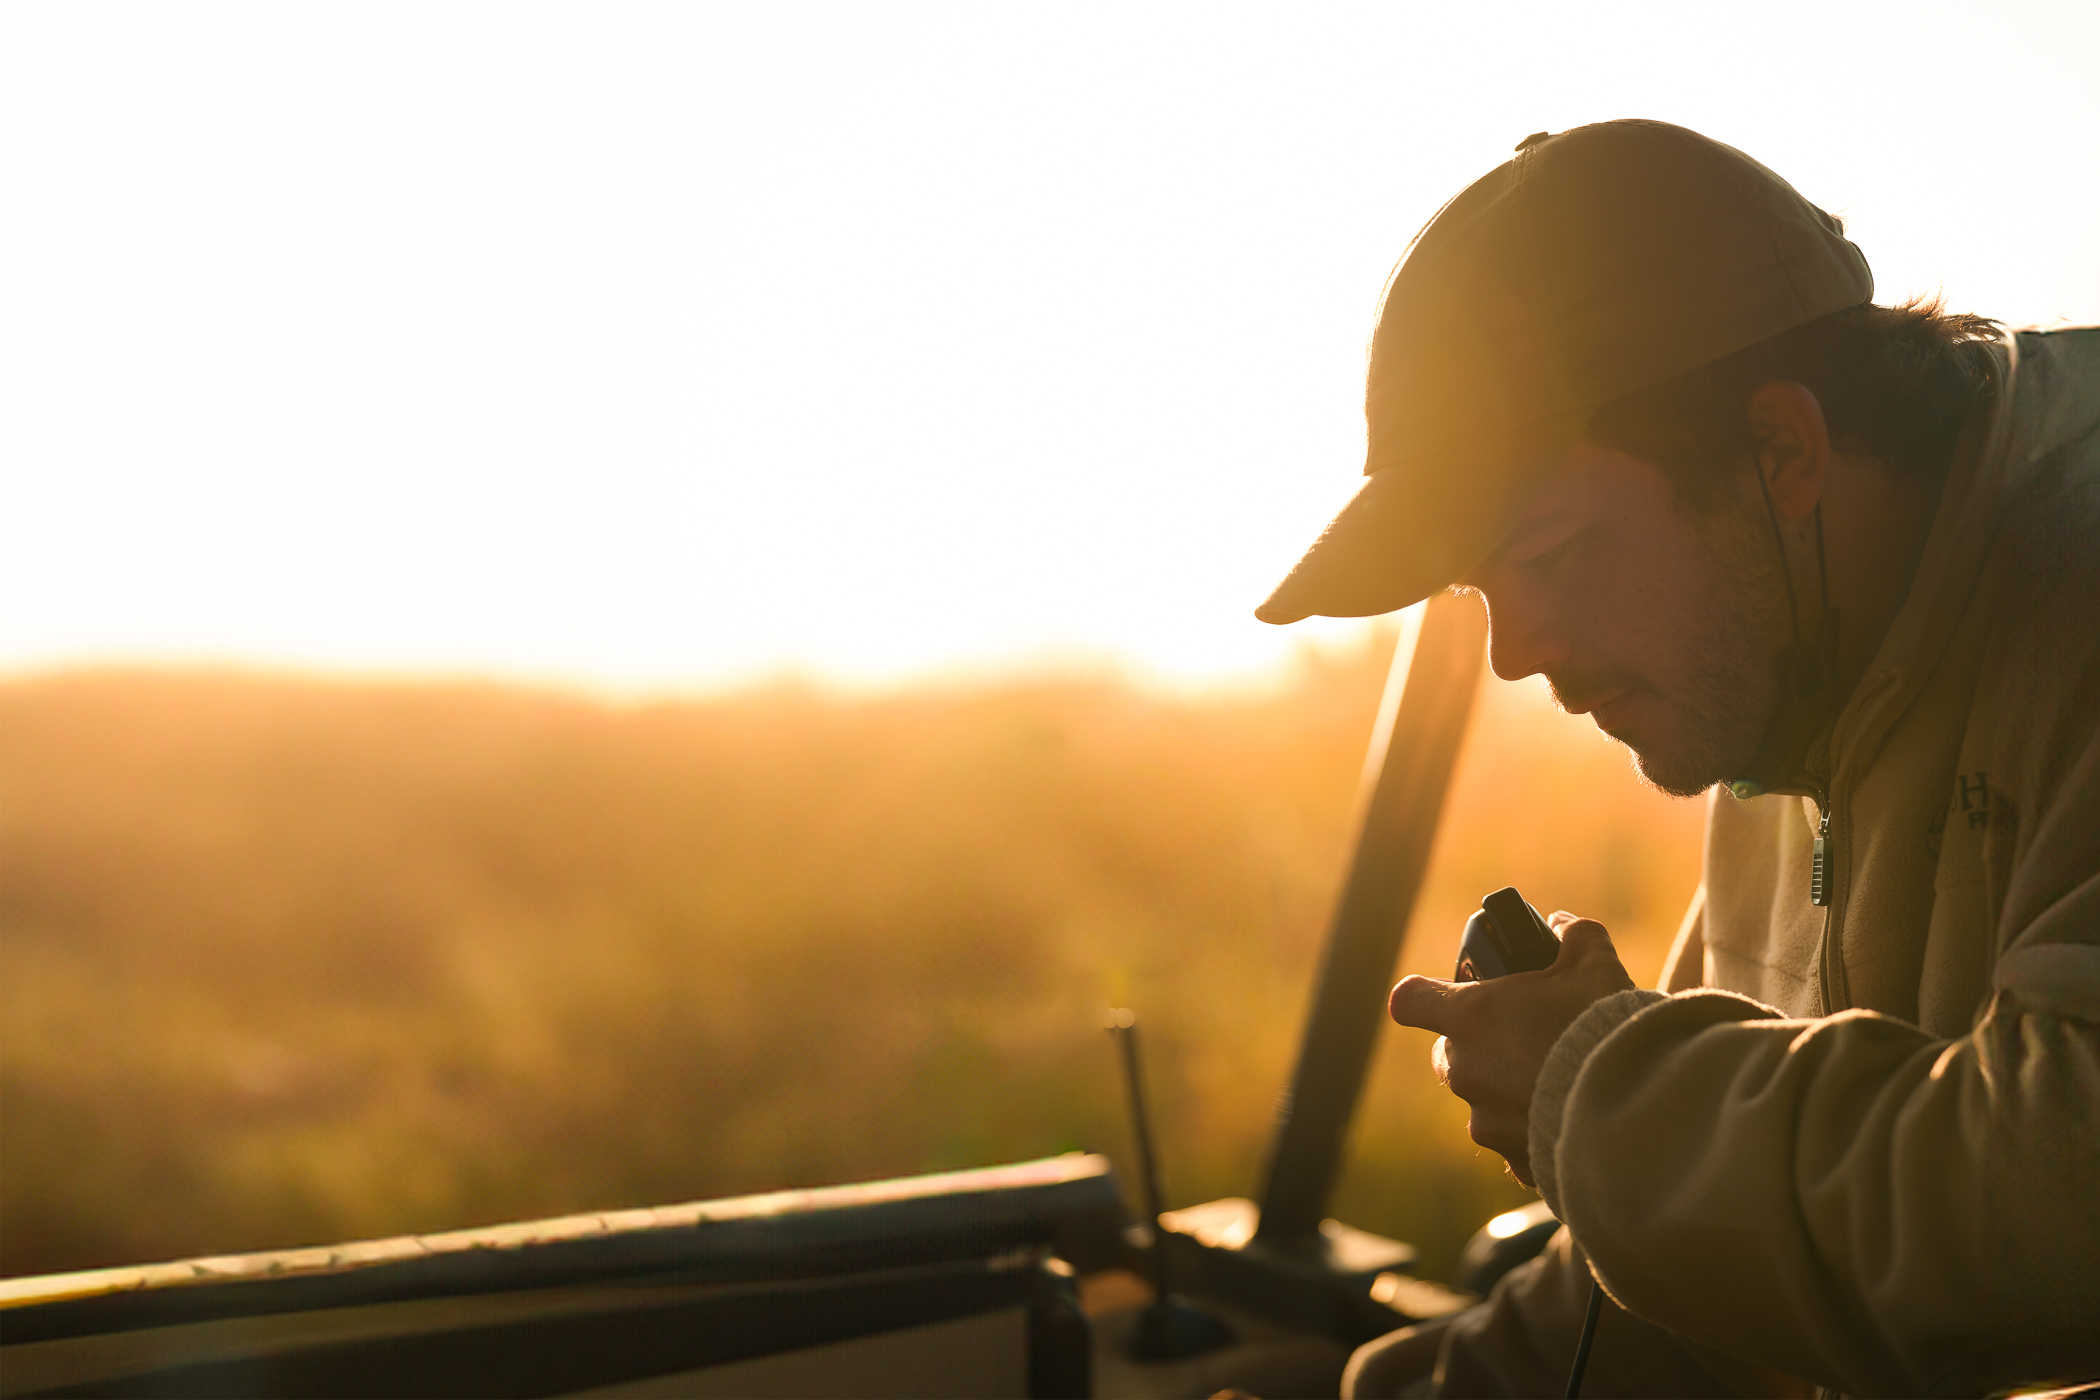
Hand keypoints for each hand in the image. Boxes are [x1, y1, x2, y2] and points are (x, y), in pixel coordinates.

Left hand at [1387, 913, 1634, 1186]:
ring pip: (1482, 1103)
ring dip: (1509, 1094)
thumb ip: (1574, 936)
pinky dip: (1537, 1135)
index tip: (1448, 996)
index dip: (1424, 997)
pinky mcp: (1515, 1160)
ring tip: (1561, 1085)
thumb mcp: (1595, 964)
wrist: (1637, 1108)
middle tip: (1523, 1040)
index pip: (1410, 1001)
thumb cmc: (1605, 1027)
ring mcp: (1486, 1120)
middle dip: (1477, 1048)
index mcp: (1471, 1017)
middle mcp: (1467, 1070)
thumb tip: (1563, 927)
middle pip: (1447, 1056)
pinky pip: (1515, 1145)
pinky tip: (1575, 1123)